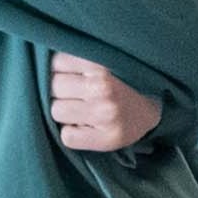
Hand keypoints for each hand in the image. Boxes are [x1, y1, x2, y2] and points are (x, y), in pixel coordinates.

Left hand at [48, 53, 165, 153]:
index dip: (58, 70)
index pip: (57, 63)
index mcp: (101, 65)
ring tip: (80, 110)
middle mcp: (102, 88)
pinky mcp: (104, 139)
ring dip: (64, 112)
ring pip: (56, 111)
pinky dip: (71, 133)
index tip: (69, 75)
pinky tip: (84, 127)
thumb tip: (42, 59)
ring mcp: (103, 114)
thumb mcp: (106, 62)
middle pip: (54, 87)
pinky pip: (67, 136)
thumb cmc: (123, 84)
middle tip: (75, 95)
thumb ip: (80, 58)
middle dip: (60, 91)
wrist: (155, 111)